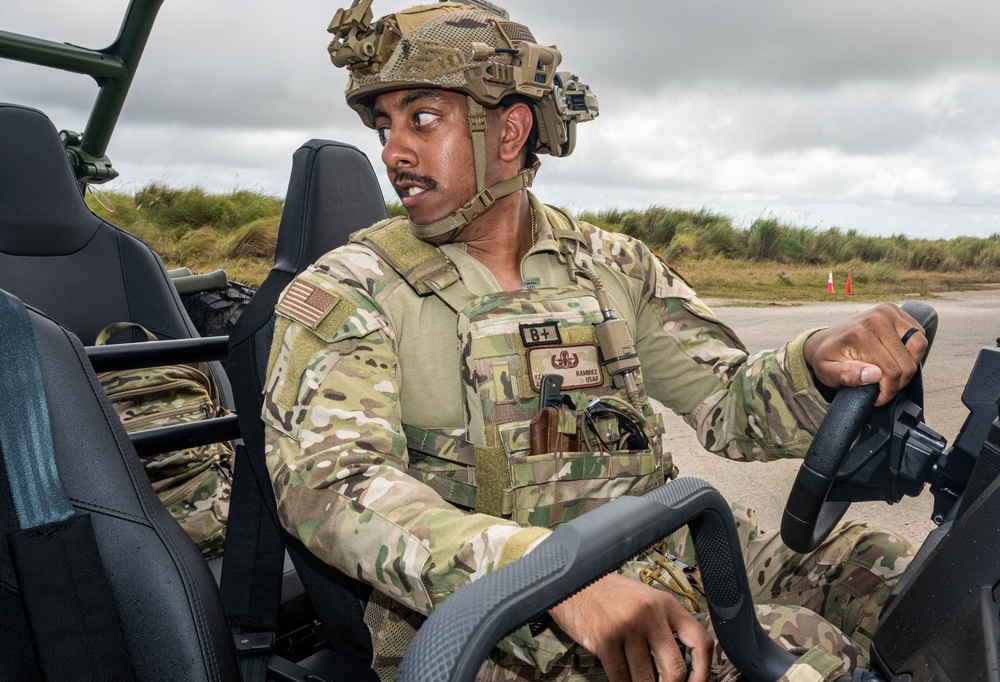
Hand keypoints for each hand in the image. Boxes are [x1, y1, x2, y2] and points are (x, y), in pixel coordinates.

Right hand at [548, 572, 712, 681]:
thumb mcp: (645, 600)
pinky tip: (623, 681)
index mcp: (665, 604)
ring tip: (638, 681)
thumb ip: (664, 626)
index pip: (700, 641)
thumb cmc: (609, 595)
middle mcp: (650, 614)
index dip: (704, 671)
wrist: (573, 583)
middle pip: (674, 669)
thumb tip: (682, 665)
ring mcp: (627, 627)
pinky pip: (621, 678)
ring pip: (646, 679)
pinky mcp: (605, 640)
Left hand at [803, 303, 927, 405]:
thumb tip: (873, 375)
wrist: (825, 340)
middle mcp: (876, 319)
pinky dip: (913, 350)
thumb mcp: (827, 372)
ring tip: (893, 373)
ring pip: (919, 346)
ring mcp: (887, 311)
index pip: (891, 371)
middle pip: (907, 361)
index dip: (888, 390)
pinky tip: (896, 357)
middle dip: (899, 382)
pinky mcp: (894, 310)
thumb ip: (847, 375)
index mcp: (859, 335)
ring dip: (910, 365)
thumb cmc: (828, 358)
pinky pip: (919, 334)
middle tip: (885, 388)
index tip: (879, 398)